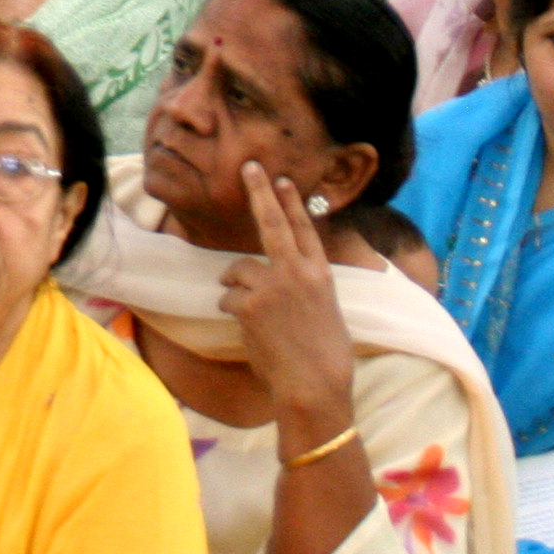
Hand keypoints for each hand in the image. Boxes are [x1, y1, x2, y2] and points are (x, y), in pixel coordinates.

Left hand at [217, 162, 357, 428]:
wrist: (313, 386)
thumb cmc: (324, 359)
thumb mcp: (326, 312)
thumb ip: (304, 288)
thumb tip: (284, 279)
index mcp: (321, 275)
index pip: (305, 229)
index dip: (292, 203)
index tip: (281, 180)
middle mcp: (296, 273)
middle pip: (272, 223)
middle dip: (259, 192)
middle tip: (249, 167)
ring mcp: (271, 285)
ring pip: (237, 270)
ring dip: (237, 288)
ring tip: (257, 315)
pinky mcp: (249, 303)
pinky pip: (227, 297)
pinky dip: (232, 309)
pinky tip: (250, 328)